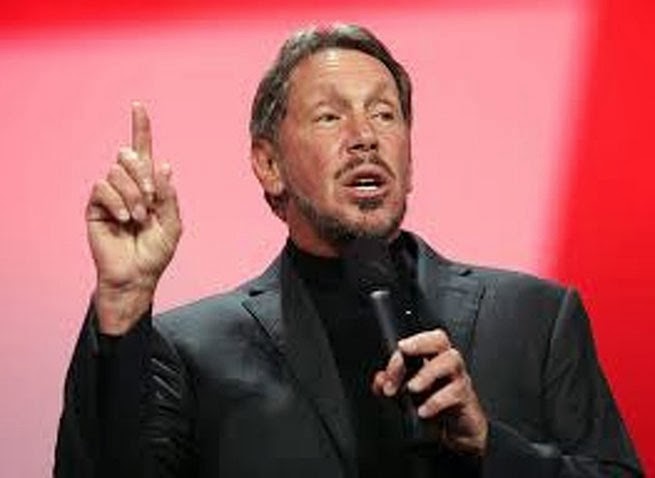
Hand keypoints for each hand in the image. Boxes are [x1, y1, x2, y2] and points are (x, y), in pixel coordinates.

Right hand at [86, 102, 181, 333]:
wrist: (136, 276)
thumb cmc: (155, 253)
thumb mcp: (173, 224)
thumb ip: (169, 195)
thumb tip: (163, 164)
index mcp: (148, 186)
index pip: (143, 152)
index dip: (141, 129)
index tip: (139, 107)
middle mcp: (128, 186)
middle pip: (128, 156)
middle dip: (142, 174)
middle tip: (150, 199)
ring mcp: (110, 195)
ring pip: (116, 172)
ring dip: (132, 195)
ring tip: (138, 218)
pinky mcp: (95, 206)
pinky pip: (102, 187)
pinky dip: (117, 202)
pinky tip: (124, 220)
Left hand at [372, 329, 487, 455]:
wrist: (457, 432)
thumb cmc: (433, 407)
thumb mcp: (405, 396)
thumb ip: (390, 386)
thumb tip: (379, 380)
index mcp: (431, 358)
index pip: (418, 342)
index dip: (400, 353)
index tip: (388, 373)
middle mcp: (446, 364)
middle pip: (439, 339)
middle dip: (420, 342)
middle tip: (403, 351)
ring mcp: (458, 379)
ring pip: (451, 361)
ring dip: (428, 372)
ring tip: (411, 388)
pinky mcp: (466, 398)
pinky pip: (455, 392)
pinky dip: (436, 401)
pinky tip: (423, 411)